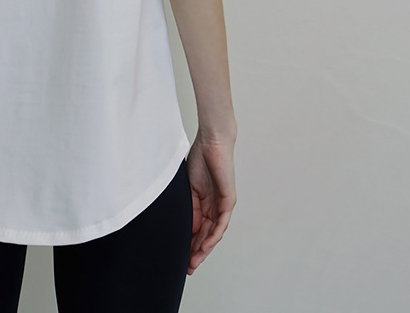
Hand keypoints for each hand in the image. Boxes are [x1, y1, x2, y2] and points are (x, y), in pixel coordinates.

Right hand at [186, 130, 236, 274]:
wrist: (212, 142)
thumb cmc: (200, 158)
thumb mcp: (188, 187)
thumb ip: (188, 206)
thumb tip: (183, 226)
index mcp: (204, 202)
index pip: (197, 228)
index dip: (189, 243)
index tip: (181, 257)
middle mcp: (215, 206)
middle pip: (206, 235)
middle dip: (197, 252)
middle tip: (188, 267)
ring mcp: (222, 204)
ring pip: (214, 233)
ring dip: (204, 248)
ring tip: (194, 261)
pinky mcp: (228, 200)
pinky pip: (221, 222)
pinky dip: (214, 235)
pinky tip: (206, 246)